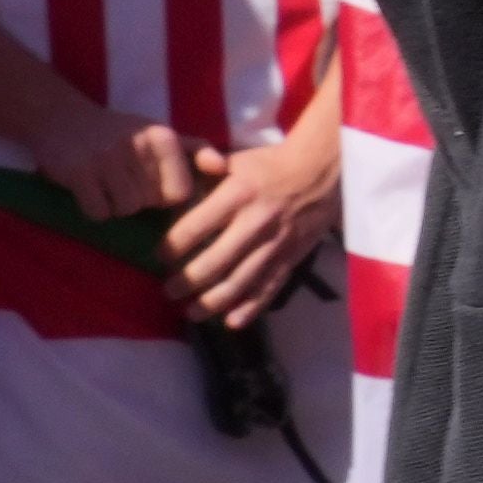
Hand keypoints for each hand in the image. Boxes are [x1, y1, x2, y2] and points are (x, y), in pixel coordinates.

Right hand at [31, 101, 201, 239]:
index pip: (180, 192)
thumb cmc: (119, 132)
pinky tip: (89, 190)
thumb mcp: (159, 132)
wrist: (60, 117)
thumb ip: (195, 149)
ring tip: (106, 186)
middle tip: (121, 180)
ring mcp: (105, 157)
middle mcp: (137, 144)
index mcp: (162, 136)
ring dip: (115, 206)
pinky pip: (98, 212)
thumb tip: (222, 168)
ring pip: (126, 210)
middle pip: (150, 203)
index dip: (164, 196)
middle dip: (137, 200)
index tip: (148, 183)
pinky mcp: (77, 172)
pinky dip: (94, 209)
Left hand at [169, 113, 346, 326]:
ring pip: (239, 282)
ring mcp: (275, 244)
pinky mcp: (292, 257)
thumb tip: (176, 186)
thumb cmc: (270, 165)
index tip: (159, 257)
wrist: (323, 170)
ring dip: (211, 303)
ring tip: (191, 312)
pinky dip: (250, 309)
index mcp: (237, 195)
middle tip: (169, 291)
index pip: (194, 228)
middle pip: (213, 263)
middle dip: (185, 282)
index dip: (171, 247)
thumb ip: (203, 171)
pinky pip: (270, 289)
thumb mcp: (236, 160)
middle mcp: (255, 222)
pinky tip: (231, 322)